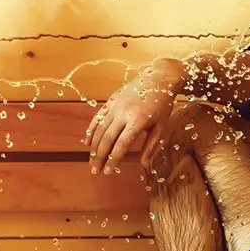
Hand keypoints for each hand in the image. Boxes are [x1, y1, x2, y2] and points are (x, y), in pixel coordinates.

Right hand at [85, 59, 185, 173]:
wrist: (159, 78)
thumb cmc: (163, 104)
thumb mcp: (161, 126)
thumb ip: (151, 146)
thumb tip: (144, 165)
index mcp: (137, 121)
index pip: (121, 146)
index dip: (113, 160)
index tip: (108, 172)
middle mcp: (123, 113)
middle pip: (106, 139)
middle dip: (99, 157)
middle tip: (95, 171)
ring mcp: (115, 106)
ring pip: (99, 129)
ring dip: (93, 147)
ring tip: (91, 161)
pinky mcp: (111, 100)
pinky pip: (98, 117)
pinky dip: (91, 130)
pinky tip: (86, 142)